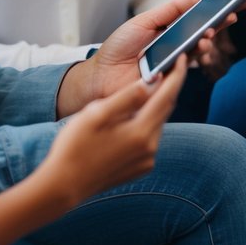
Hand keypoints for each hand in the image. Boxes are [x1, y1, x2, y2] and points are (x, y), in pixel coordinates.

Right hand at [34, 56, 186, 209]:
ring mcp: (147, 160)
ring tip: (145, 91)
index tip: (182, 58)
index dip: (177, 75)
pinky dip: (146, 123)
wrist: (63, 187)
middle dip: (168, 88)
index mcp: (140, 132)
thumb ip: (127, 96)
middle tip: (167, 67)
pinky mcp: (140, 168)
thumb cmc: (75, 146)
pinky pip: (150, 138)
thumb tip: (152, 81)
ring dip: (154, 106)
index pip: (167, 96)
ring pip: (157, 124)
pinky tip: (132, 118)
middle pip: (165, 110)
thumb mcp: (97, 114)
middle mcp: (150, 148)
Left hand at [58, 0, 245, 111]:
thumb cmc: (119, 47)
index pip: (202, 11)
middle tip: (242, 8)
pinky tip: (198, 45)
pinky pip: (192, 63)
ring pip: (203, 45)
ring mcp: (179, 59)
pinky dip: (198, 52)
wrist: (101, 77)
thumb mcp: (147, 20)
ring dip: (210, 36)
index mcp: (172, 25)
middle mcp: (179, 41)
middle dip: (227, 17)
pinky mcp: (176, 76)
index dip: (221, 3)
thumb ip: (176, 8)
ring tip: (208, 31)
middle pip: (209, 26)